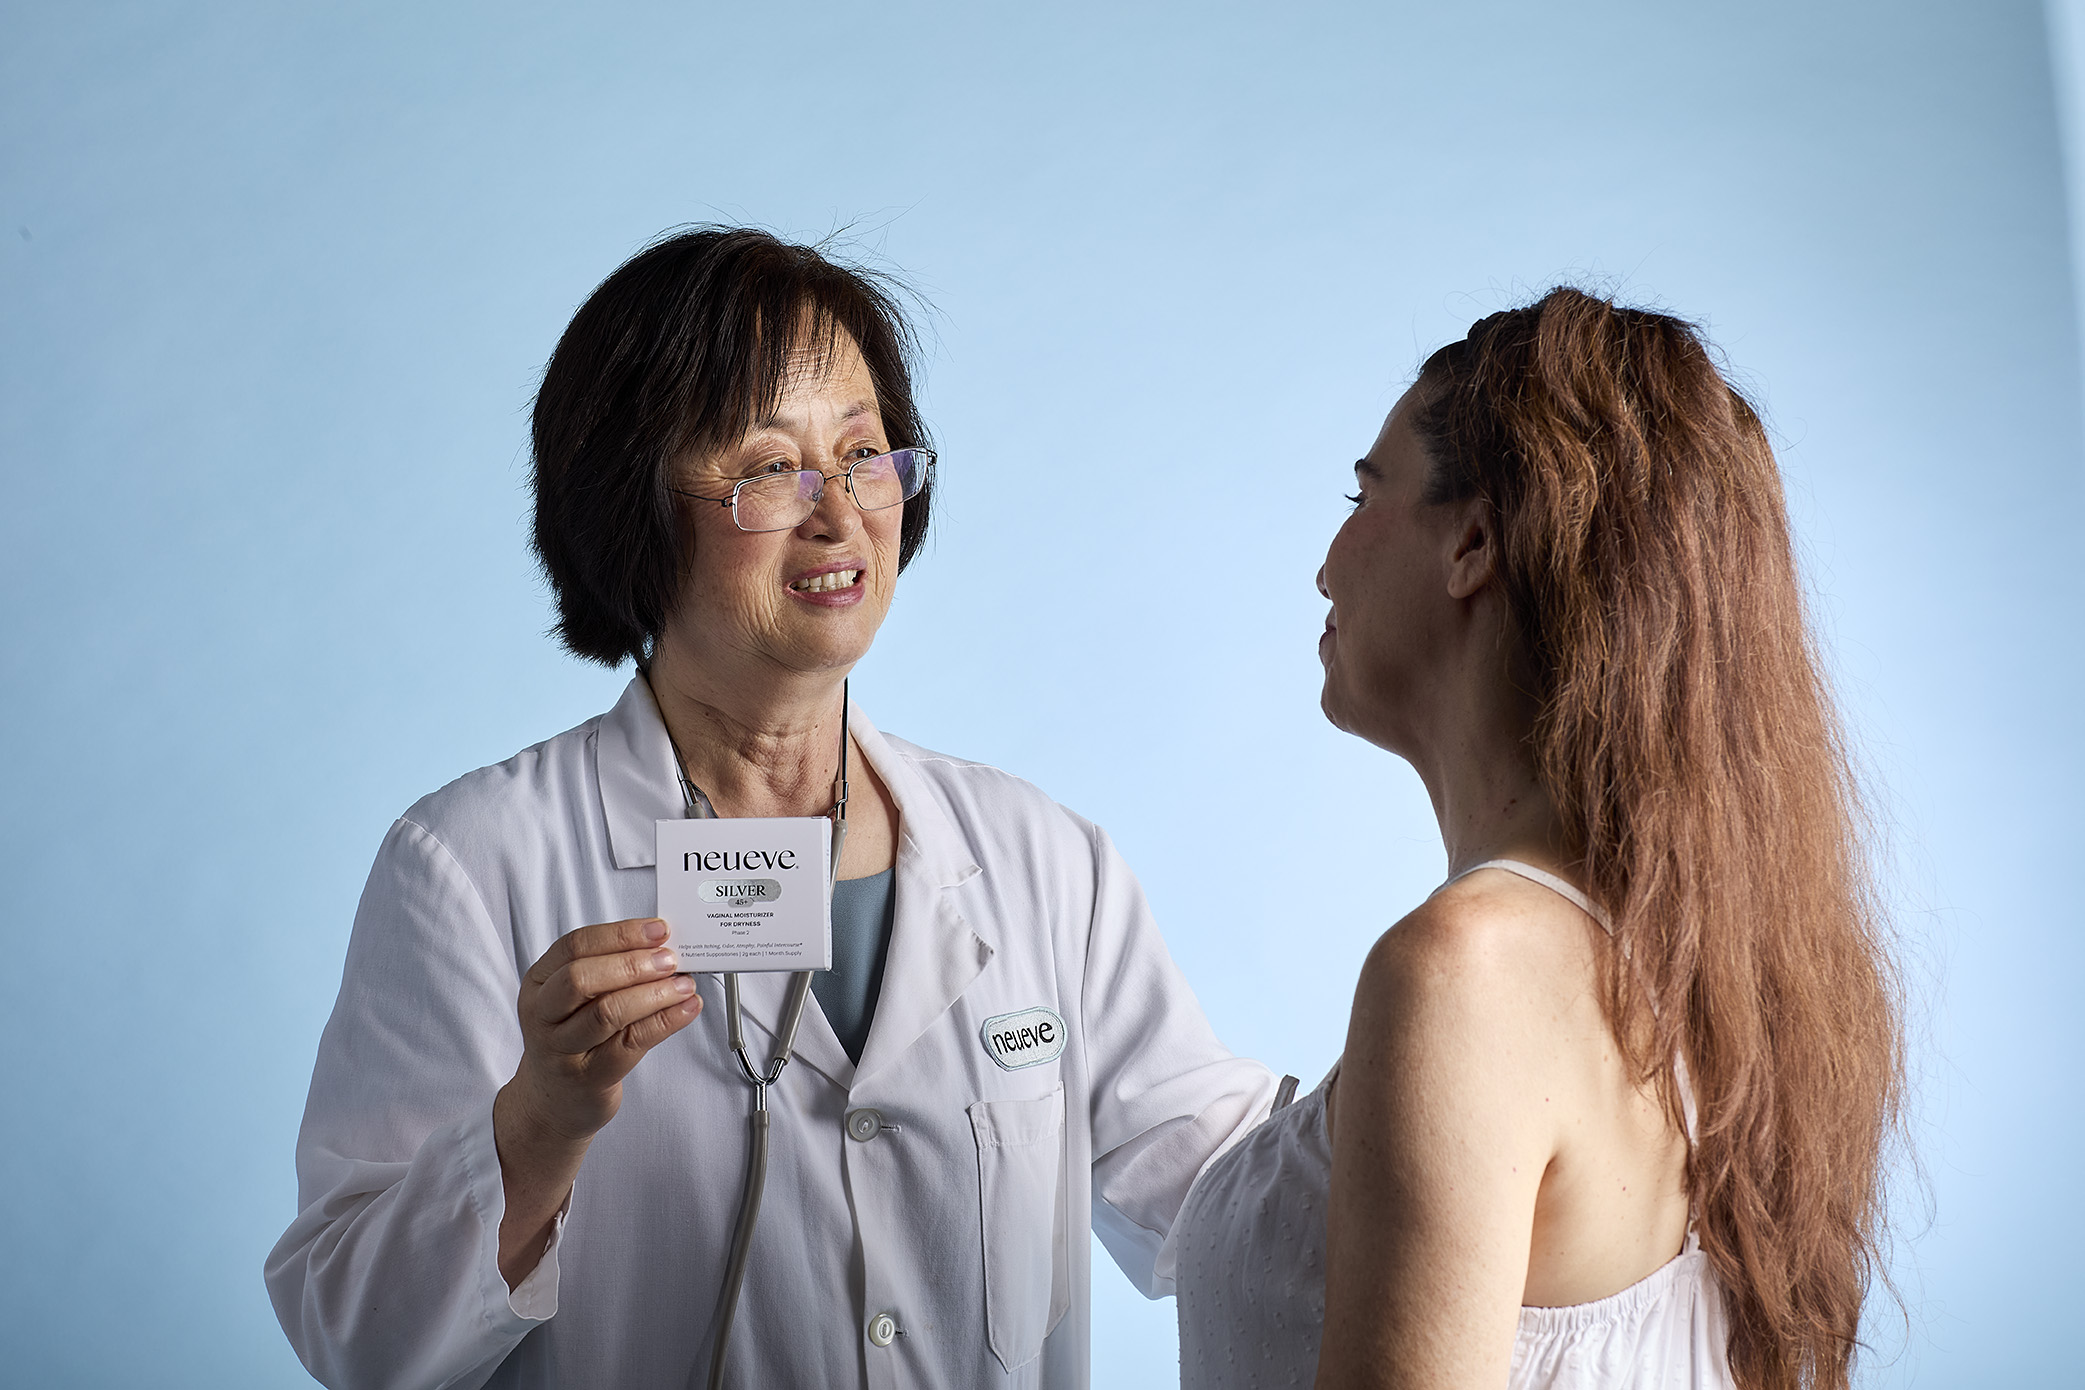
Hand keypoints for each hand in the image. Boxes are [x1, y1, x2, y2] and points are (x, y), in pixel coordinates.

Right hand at [492, 917, 699, 1286]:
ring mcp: (560, 1055)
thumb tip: (669, 939)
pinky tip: (690, 1009)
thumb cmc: (569, 1050)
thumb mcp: (572, 1006)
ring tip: (688, 982)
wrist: (540, 1123)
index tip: (661, 928)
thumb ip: (607, 973)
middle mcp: (540, 1019)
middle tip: (675, 954)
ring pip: (607, 1012)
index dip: (619, 935)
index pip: (573, 946)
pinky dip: (665, 1023)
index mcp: (535, 988)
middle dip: (635, 962)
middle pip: (585, 978)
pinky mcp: (586, 1087)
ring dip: (654, 992)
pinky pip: (629, 1048)